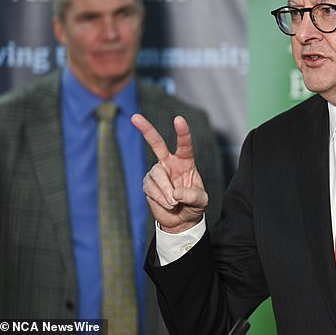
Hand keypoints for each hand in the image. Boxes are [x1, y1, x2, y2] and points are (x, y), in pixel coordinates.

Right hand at [131, 113, 207, 233]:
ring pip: (158, 176)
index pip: (184, 144)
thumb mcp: (201, 201)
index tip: (178, 119)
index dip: (182, 132)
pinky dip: (160, 199)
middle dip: (146, 130)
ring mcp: (157, 172)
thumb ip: (192, 196)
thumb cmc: (194, 205)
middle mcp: (169, 163)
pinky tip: (166, 204)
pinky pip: (151, 189)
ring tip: (174, 203)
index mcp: (185, 161)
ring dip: (166, 192)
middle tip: (134, 116)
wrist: (180, 219)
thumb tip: (175, 193)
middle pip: (156, 144)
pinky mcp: (148, 183)